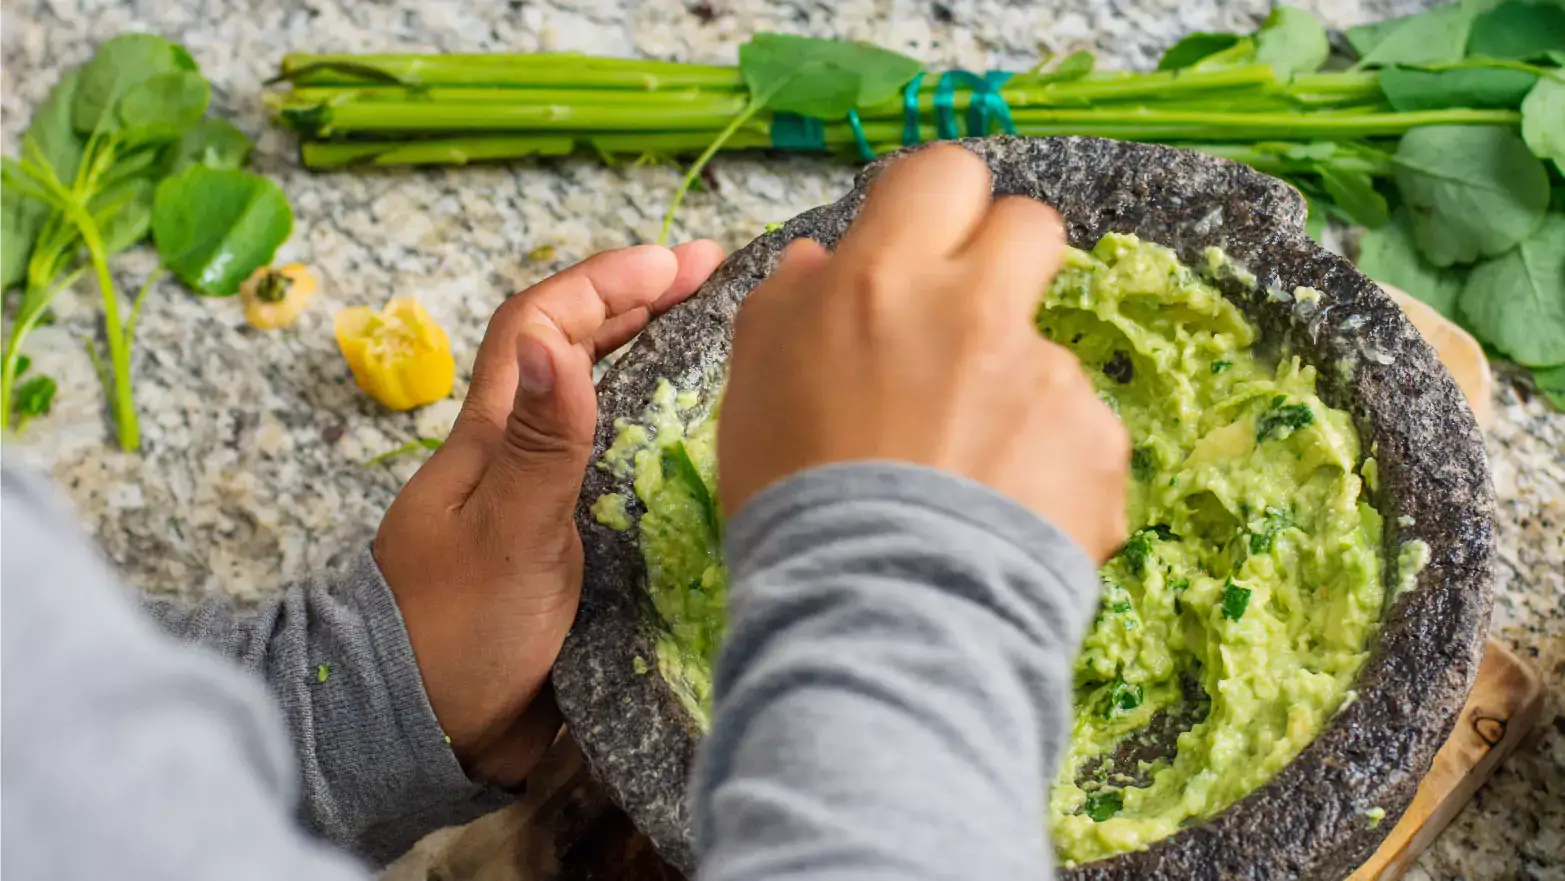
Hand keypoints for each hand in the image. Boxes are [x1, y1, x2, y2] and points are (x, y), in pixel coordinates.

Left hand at [375, 241, 725, 784]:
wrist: (423, 730)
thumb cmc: (453, 632)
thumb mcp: (506, 534)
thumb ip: (538, 444)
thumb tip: (552, 342)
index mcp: (490, 436)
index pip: (542, 324)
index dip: (607, 280)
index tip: (680, 262)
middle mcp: (515, 452)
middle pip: (570, 349)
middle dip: (638, 300)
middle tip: (712, 275)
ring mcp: (537, 496)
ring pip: (592, 401)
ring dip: (645, 354)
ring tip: (712, 334)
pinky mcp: (562, 543)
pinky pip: (610, 462)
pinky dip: (651, 430)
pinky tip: (693, 440)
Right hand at [719, 145, 1128, 560]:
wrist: (876, 617)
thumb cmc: (792, 501)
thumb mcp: (751, 385)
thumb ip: (790, 305)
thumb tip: (825, 261)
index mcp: (884, 279)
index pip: (944, 174)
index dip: (938, 209)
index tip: (926, 252)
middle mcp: (977, 308)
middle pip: (1031, 225)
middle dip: (1006, 264)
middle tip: (967, 333)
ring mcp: (1047, 377)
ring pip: (1047, 351)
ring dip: (1015, 393)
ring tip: (966, 476)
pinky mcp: (1100, 446)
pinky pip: (1079, 437)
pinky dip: (1048, 471)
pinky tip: (1001, 519)